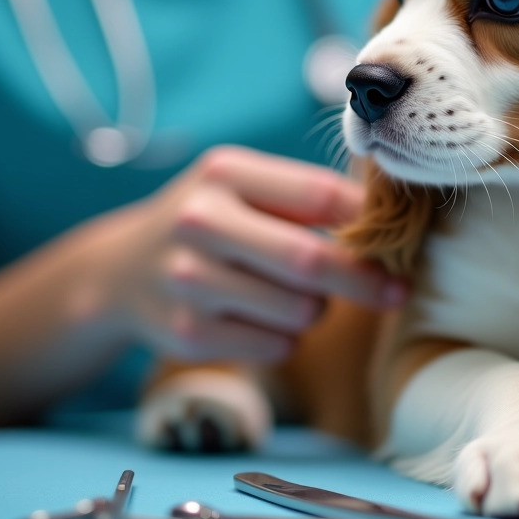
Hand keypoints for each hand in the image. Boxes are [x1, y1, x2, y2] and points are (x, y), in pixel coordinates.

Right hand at [91, 146, 405, 362]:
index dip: (367, 220)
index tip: (399, 239)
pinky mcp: (186, 334)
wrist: (119, 271)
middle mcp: (200, 221)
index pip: (319, 195)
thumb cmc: (211, 221)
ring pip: (301, 310)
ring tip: (288, 293)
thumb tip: (391, 219)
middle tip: (396, 291)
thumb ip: (306, 195)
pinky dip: (285, 338)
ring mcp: (188, 281)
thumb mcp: (242, 185)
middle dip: (364, 281)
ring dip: (315, 309)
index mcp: (224, 173)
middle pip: (312, 261)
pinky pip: (277, 346)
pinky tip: (258, 318)